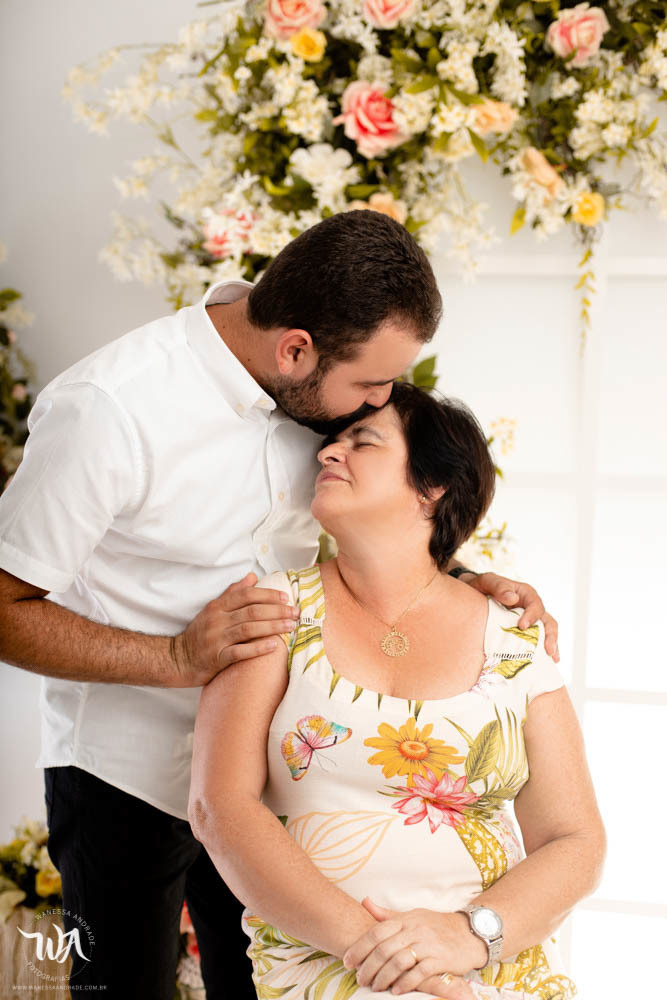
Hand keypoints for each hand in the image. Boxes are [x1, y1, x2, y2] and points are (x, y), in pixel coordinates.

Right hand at [168, 573, 298, 685]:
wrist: (178, 659)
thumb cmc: (200, 634)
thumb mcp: (212, 609)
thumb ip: (233, 593)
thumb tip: (252, 576)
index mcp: (217, 606)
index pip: (246, 595)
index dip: (268, 595)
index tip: (286, 598)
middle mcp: (217, 620)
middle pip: (252, 611)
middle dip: (277, 611)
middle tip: (295, 613)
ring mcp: (217, 639)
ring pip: (249, 629)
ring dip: (273, 627)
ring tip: (291, 627)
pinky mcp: (217, 658)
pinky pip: (241, 652)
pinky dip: (258, 648)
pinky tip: (274, 646)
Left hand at [342, 898, 483, 997]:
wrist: (468, 932)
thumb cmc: (436, 925)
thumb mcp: (411, 916)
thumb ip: (387, 915)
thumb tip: (364, 902)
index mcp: (405, 920)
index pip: (376, 931)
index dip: (359, 947)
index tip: (347, 961)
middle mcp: (415, 930)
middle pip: (384, 949)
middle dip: (368, 967)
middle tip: (359, 979)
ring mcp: (428, 944)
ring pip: (398, 961)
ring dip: (384, 977)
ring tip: (375, 987)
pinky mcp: (441, 959)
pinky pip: (419, 972)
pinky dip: (406, 982)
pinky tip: (396, 990)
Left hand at [460, 572, 558, 661]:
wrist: (475, 594)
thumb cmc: (484, 586)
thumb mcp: (488, 582)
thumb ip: (499, 587)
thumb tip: (513, 599)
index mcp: (526, 594)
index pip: (536, 605)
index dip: (532, 616)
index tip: (522, 627)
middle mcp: (532, 608)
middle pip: (548, 621)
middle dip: (550, 636)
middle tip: (548, 650)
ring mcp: (530, 621)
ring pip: (547, 633)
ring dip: (551, 646)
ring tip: (552, 660)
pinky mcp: (525, 632)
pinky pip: (537, 642)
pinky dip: (542, 652)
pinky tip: (545, 664)